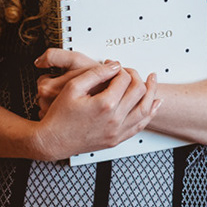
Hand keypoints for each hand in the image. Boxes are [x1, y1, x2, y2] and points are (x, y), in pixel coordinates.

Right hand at [33, 58, 160, 160]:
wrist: (53, 141)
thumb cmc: (59, 116)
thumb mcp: (73, 87)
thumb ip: (96, 73)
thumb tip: (114, 66)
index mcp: (104, 104)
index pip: (124, 79)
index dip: (121, 69)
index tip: (114, 67)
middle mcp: (114, 119)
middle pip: (138, 91)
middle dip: (136, 77)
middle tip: (129, 72)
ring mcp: (117, 131)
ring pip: (145, 109)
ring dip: (151, 92)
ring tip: (152, 81)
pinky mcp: (117, 139)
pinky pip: (140, 126)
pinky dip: (150, 113)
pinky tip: (154, 104)